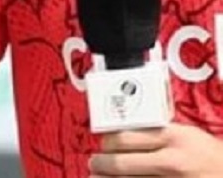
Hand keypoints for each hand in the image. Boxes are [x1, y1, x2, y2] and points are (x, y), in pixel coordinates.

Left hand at [89, 123, 222, 175]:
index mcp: (173, 139)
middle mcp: (171, 162)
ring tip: (98, 176)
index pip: (123, 138)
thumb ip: (157, 133)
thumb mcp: (188, 135)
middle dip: (100, 163)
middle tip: (95, 163)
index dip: (107, 142)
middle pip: (119, 163)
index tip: (104, 144)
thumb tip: (122, 133)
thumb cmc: (211, 157)